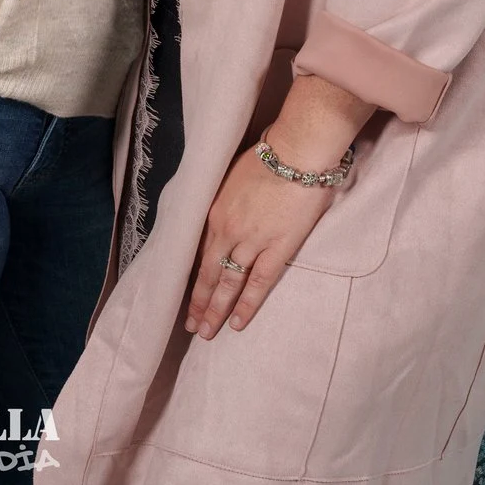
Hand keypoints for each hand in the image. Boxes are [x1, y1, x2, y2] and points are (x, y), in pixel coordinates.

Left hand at [185, 74, 372, 337]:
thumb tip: (226, 213)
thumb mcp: (234, 177)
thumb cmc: (270, 157)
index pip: (200, 253)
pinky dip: (246, 305)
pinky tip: (237, 323)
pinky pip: (257, 284)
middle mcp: (227, 230)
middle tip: (191, 326)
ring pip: (228, 283)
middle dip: (199, 301)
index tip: (187, 296)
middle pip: (208, 273)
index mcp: (215, 211)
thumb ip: (227, 201)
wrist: (296, 152)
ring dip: (216, 309)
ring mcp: (251, 242)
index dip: (195, 277)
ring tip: (206, 332)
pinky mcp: (277, 248)